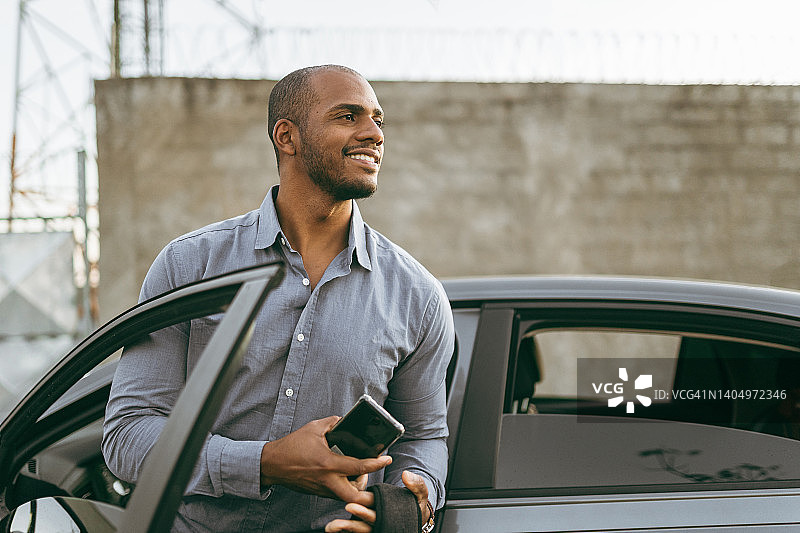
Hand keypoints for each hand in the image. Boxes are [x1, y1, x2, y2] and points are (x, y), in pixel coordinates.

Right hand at [260, 416, 391, 504]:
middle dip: (367, 490)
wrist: (272, 464)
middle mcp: (327, 480)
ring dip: (355, 489)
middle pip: (355, 496)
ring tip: (357, 474)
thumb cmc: (292, 446)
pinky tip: (343, 476)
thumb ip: (332, 423)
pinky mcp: (317, 492)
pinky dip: (343, 488)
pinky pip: (335, 495)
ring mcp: (322, 489)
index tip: (387, 458)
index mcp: (328, 464)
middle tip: (369, 475)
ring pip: (346, 497)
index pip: (359, 467)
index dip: (376, 463)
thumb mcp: (314, 428)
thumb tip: (344, 420)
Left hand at [324, 470, 430, 532]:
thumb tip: (406, 474)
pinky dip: (342, 532)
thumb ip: (416, 485)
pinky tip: (330, 530)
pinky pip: (355, 532)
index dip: (363, 511)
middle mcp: (379, 523)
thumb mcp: (420, 495)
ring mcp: (372, 526)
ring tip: (330, 527)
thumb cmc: (415, 503)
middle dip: (351, 521)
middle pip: (363, 524)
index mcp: (389, 515)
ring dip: (344, 528)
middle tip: (338, 513)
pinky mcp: (366, 527)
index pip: (374, 514)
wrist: (413, 516)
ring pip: (358, 530)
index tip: (351, 505)